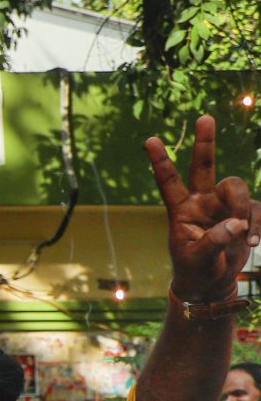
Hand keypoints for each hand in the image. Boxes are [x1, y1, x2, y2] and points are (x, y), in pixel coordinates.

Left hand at [148, 117, 259, 304]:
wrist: (211, 282)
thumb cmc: (195, 269)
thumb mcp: (197, 259)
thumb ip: (213, 242)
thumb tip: (236, 224)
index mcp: (180, 210)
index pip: (168, 182)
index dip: (161, 161)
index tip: (150, 140)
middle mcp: (201, 201)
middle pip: (204, 166)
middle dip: (205, 142)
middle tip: (204, 118)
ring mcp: (224, 205)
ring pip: (237, 187)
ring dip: (242, 208)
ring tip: (243, 235)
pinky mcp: (245, 214)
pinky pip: (257, 210)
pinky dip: (259, 226)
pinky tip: (255, 243)